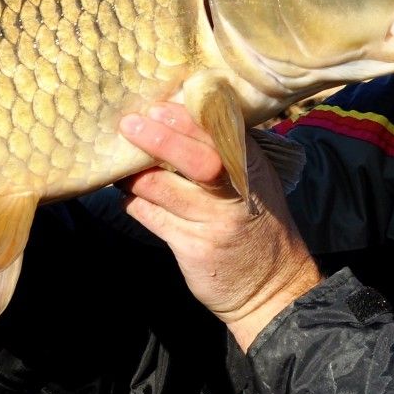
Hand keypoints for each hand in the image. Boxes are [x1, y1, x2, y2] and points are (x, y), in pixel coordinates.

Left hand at [118, 103, 322, 350]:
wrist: (273, 285)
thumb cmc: (257, 224)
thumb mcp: (256, 182)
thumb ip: (227, 153)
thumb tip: (178, 119)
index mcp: (252, 167)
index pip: (218, 133)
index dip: (184, 118)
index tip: (157, 107)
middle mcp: (235, 193)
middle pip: (193, 158)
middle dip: (157, 138)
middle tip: (128, 124)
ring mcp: (214, 222)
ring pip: (160, 188)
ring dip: (134, 173)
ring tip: (121, 163)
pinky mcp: (192, 247)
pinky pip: (151, 216)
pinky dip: (134, 201)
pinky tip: (129, 194)